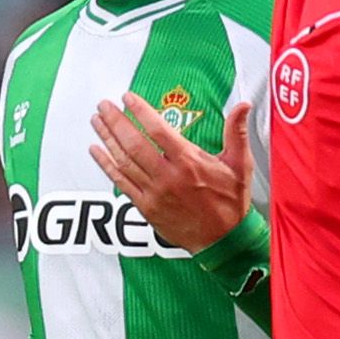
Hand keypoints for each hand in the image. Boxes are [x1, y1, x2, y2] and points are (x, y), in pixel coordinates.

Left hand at [90, 95, 249, 251]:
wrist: (223, 240)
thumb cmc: (231, 203)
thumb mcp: (239, 165)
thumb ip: (236, 132)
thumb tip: (243, 106)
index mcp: (189, 162)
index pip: (159, 130)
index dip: (140, 111)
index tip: (128, 98)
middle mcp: (169, 176)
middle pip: (134, 143)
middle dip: (115, 121)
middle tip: (104, 105)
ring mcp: (154, 193)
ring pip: (124, 161)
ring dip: (107, 139)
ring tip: (96, 121)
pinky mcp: (146, 207)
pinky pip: (121, 183)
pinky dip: (106, 166)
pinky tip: (96, 151)